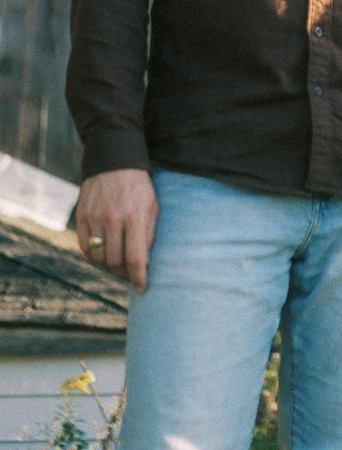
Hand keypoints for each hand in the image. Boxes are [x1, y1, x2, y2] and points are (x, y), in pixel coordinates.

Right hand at [76, 169, 158, 292]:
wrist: (114, 161)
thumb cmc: (139, 187)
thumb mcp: (152, 207)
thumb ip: (148, 235)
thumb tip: (145, 264)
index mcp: (135, 217)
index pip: (136, 258)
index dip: (139, 278)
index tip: (142, 289)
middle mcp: (113, 219)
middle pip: (114, 261)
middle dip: (124, 274)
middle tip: (130, 275)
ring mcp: (95, 218)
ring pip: (98, 258)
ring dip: (108, 267)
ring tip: (118, 266)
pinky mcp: (82, 217)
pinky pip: (85, 247)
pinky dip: (94, 257)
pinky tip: (103, 256)